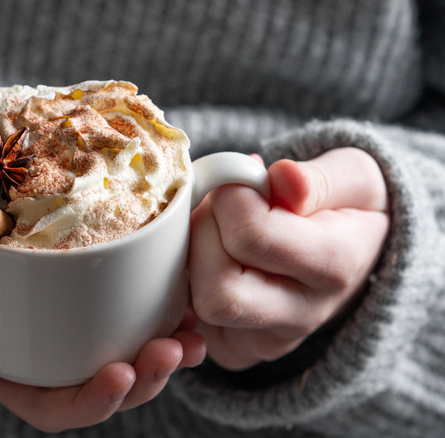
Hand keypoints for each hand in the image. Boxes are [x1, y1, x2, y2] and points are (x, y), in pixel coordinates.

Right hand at [0, 185, 205, 431]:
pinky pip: (121, 293)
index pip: (55, 406)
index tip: (123, 372)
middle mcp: (36, 346)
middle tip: (177, 346)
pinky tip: (182, 285)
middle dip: (147, 375)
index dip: (93, 402)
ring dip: (166, 343)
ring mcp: (57, 310)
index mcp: (0, 369)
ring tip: (195, 327)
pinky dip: (155, 295)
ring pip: (122, 342)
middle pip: (102, 379)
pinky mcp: (73, 269)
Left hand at [188, 147, 388, 369]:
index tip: (243, 180)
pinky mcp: (235, 350)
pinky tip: (214, 256)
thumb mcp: (353, 176)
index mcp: (335, 266)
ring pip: (197, 306)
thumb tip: (284, 177)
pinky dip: (187, 282)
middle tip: (220, 207)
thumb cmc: (346, 209)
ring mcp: (265, 341)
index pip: (250, 235)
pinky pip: (189, 321)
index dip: (230, 196)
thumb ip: (318, 178)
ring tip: (218, 228)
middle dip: (203, 234)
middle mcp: (301, 316)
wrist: (354, 258)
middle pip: (216, 288)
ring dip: (192, 256)